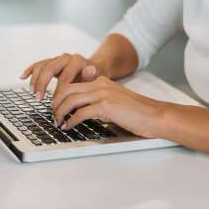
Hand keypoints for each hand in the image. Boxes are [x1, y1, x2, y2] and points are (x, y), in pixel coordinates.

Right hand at [20, 53, 99, 99]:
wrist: (95, 68)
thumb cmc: (95, 78)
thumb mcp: (96, 79)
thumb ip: (91, 76)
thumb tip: (91, 70)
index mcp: (77, 61)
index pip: (64, 77)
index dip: (58, 92)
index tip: (56, 106)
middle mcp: (66, 57)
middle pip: (49, 68)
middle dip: (42, 84)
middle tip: (39, 98)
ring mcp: (58, 59)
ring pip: (42, 65)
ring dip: (35, 79)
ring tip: (34, 92)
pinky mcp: (51, 61)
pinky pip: (38, 64)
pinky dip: (30, 70)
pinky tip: (22, 77)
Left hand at [51, 76, 165, 138]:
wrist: (155, 115)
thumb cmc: (137, 112)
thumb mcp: (114, 99)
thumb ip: (99, 100)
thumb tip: (81, 111)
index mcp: (100, 81)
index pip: (72, 84)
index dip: (59, 96)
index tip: (55, 107)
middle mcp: (99, 84)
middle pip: (67, 89)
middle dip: (55, 103)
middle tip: (52, 115)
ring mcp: (103, 94)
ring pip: (71, 99)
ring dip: (60, 112)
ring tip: (58, 122)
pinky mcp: (106, 106)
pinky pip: (81, 112)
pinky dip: (72, 121)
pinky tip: (69, 127)